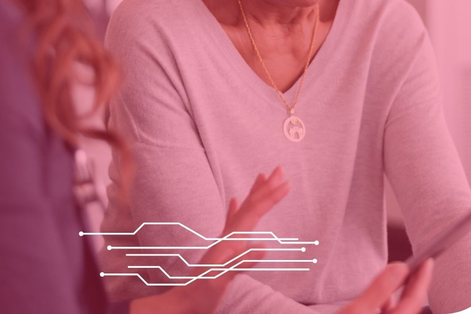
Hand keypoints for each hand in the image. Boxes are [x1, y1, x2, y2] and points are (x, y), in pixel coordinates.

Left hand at [130, 166, 289, 313]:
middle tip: (279, 169)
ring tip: (261, 176)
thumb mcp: (222, 277)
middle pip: (250, 204)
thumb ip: (241, 261)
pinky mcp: (223, 248)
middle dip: (266, 187)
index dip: (271, 197)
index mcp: (231, 239)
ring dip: (255, 193)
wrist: (184, 302)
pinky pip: (231, 221)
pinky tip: (234, 200)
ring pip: (244, 210)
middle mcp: (228, 235)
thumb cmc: (202, 291)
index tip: (287, 183)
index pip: (255, 212)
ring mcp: (225, 240)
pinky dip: (235, 208)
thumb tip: (265, 246)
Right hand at [338, 259, 433, 313]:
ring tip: (402, 278)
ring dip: (401, 296)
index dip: (422, 280)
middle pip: (410, 308)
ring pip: (400, 312)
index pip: (414, 301)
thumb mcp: (357, 310)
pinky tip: (384, 298)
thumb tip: (399, 268)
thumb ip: (379, 289)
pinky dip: (389, 304)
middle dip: (414, 287)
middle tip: (419, 265)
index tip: (427, 261)